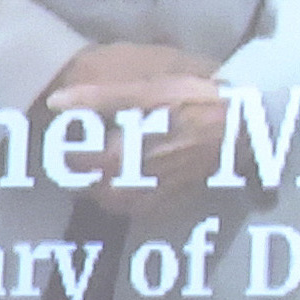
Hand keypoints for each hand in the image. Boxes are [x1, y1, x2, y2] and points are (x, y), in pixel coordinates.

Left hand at [43, 40, 226, 221]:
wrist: (242, 129)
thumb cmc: (193, 104)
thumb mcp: (145, 92)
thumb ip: (97, 99)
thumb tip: (56, 102)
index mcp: (117, 161)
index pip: (72, 163)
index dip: (65, 147)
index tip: (65, 132)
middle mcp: (130, 189)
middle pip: (88, 187)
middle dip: (82, 169)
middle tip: (84, 145)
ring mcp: (151, 200)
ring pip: (110, 201)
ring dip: (101, 184)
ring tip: (106, 161)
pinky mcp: (169, 204)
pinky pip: (135, 208)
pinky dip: (125, 195)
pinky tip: (132, 176)